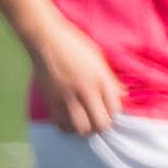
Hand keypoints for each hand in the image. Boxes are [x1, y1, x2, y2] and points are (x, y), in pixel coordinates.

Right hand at [25, 9, 127, 135]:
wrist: (45, 38)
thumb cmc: (73, 44)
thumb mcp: (98, 58)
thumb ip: (110, 79)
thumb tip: (123, 95)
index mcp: (99, 77)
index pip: (115, 108)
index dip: (115, 112)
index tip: (110, 109)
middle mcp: (85, 89)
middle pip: (101, 123)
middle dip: (102, 125)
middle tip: (99, 120)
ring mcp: (67, 97)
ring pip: (81, 128)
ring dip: (86, 129)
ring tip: (86, 123)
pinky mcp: (51, 100)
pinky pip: (61, 125)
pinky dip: (68, 127)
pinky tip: (70, 120)